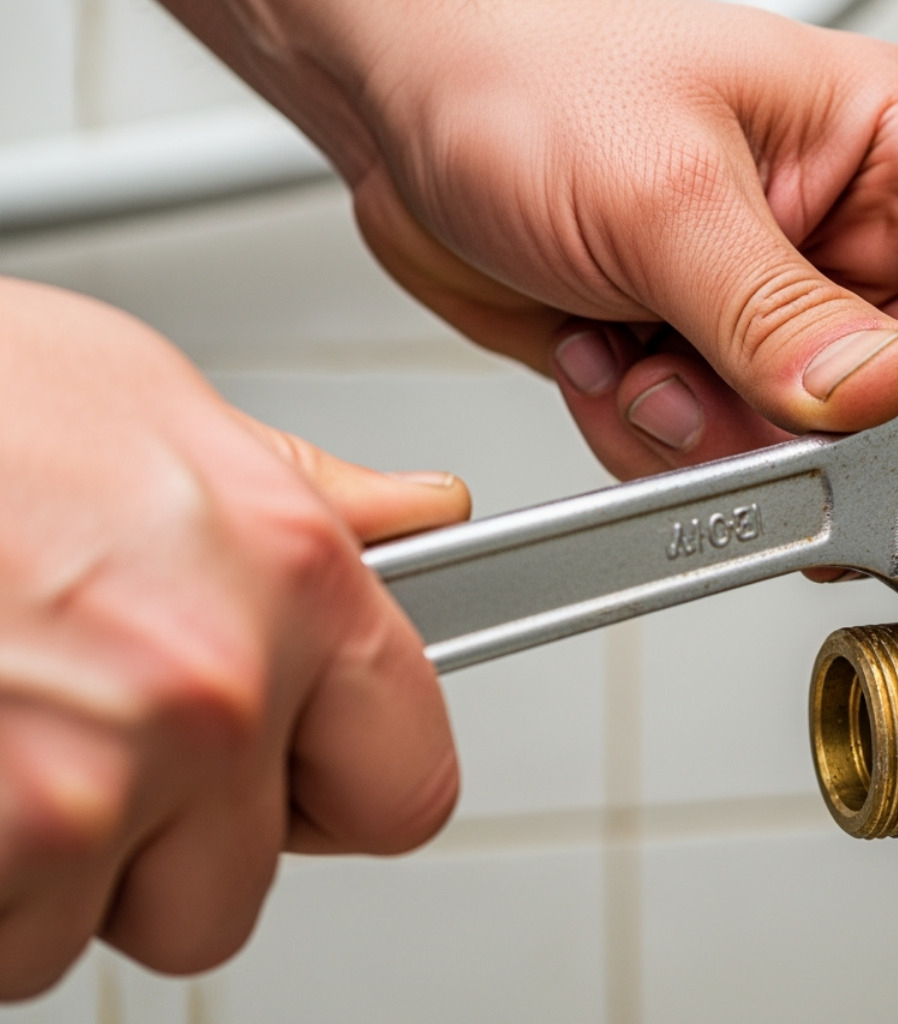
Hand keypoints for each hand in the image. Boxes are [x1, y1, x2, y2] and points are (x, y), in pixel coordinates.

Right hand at [0, 278, 469, 996]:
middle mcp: (209, 693)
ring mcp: (79, 786)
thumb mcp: (152, 402)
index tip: (292, 781)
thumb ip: (300, 492)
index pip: (405, 782)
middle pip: (229, 890)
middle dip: (154, 847)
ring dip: (28, 863)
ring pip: (80, 927)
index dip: (336, 792)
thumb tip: (416, 515)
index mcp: (291, 579)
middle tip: (78, 736)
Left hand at [163, 0, 897, 481]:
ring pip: (824, 455)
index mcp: (892, 152)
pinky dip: (663, 443)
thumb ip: (774, 313)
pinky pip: (731, 463)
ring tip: (649, 360)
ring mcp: (785, 313)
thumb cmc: (524, 77)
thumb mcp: (660, 191)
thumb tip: (878, 402)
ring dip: (724, 442)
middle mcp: (855, 240)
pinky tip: (614, 362)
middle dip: (841, 443)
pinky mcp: (717, 367)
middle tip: (761, 423)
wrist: (403, 116)